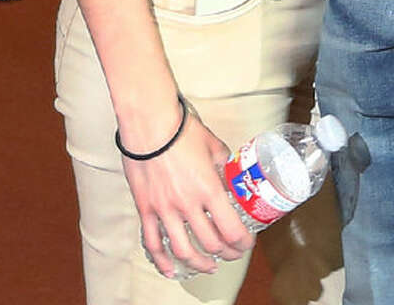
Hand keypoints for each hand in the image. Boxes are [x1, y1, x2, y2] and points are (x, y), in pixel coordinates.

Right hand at [122, 109, 251, 278]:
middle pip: (212, 243)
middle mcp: (188, 204)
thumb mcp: (213, 145)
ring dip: (200, 263)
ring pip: (184, 250)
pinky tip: (170, 269)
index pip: (231, 229)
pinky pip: (153, 242)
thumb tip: (231, 173)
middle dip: (227, 252)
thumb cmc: (180, 129)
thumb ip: (223, 163)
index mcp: (209, 189)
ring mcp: (165, 209)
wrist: (149, 123)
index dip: (242, 242)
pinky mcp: (146, 209)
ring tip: (209, 265)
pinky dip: (162, 261)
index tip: (247, 242)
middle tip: (233, 252)